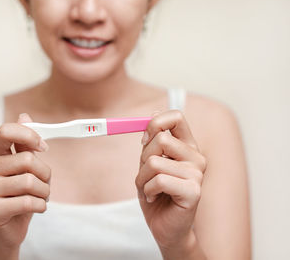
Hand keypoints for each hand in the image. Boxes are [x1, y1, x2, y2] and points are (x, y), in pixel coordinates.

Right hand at [0, 113, 50, 250]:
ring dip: (45, 191)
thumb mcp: (25, 166)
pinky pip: (28, 202)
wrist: (7, 228)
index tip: (43, 147)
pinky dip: (41, 206)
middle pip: (27, 160)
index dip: (29, 135)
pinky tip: (36, 208)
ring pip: (31, 182)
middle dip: (45, 173)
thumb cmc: (19, 193)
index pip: (6, 131)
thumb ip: (25, 143)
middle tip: (43, 183)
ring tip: (39, 196)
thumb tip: (24, 116)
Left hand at [135, 110, 206, 250]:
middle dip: (143, 159)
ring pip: (154, 162)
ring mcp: (197, 174)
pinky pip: (158, 180)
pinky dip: (148, 190)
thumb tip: (154, 112)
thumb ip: (152, 142)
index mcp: (187, 147)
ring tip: (150, 189)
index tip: (144, 141)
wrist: (165, 227)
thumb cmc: (157, 194)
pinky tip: (154, 198)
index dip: (155, 124)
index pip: (176, 117)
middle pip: (161, 139)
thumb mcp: (149, 163)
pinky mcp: (194, 191)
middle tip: (147, 175)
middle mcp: (196, 157)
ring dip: (142, 178)